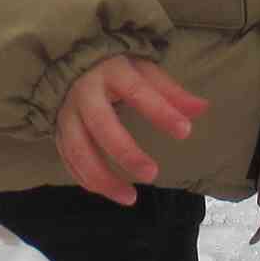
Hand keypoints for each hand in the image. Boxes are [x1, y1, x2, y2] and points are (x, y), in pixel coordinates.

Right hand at [54, 57, 208, 206]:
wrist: (69, 62)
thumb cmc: (114, 68)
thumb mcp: (144, 70)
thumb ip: (170, 92)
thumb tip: (202, 109)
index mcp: (111, 71)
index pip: (138, 92)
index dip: (161, 112)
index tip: (185, 132)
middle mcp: (85, 92)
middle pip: (101, 125)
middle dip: (126, 152)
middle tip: (152, 174)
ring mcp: (67, 113)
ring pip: (78, 150)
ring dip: (102, 177)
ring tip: (130, 198)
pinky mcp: (58, 130)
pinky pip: (68, 159)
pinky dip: (85, 179)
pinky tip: (108, 192)